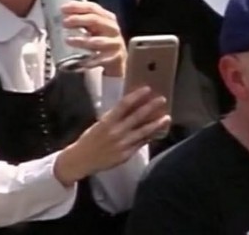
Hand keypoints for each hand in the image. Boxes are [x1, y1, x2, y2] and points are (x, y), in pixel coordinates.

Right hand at [54, 87, 170, 186]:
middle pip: (137, 116)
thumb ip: (114, 117)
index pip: (124, 104)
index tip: (147, 89)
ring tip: (166, 117)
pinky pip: (141, 144)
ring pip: (143, 132)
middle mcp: (116, 131)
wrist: (82, 159)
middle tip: (162, 99)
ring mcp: (122, 144)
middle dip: (150, 107)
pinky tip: (157, 132)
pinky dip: (150, 137)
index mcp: (107, 121)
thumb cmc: (89, 139)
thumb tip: (130, 107)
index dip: (137, 96)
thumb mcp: (99, 124)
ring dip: (156, 124)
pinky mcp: (126, 155)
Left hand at [61, 1, 125, 76]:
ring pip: (97, 41)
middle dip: (78, 20)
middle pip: (95, 20)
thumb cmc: (102, 39)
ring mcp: (114, 43)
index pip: (92, 7)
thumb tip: (62, 14)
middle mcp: (112, 28)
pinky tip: (81, 62)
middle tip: (64, 23)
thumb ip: (82, 20)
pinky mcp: (114, 58)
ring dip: (82, 40)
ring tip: (68, 40)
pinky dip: (90, 61)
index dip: (77, 7)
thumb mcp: (95, 27)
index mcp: (107, 17)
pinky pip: (100, 59)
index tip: (62, 9)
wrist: (117, 58)